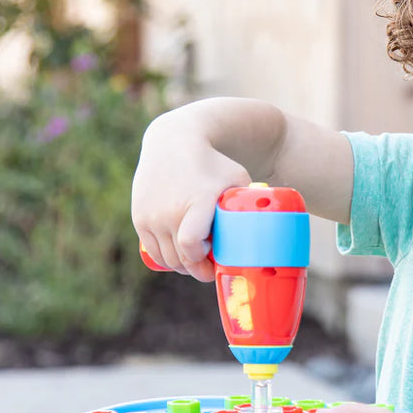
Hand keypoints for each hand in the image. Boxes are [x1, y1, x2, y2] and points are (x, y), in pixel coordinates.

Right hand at [131, 110, 250, 281]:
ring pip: (167, 258)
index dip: (202, 259)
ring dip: (181, 265)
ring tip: (195, 262)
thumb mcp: (237, 177)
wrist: (173, 143)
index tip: (213, 258)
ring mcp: (152, 215)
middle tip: (209, 270)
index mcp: (197, 202)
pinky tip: (177, 257)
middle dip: (196, 269)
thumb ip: (250, 201)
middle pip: (181, 258)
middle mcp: (170, 210)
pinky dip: (165, 258)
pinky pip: (151, 250)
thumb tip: (272, 225)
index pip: (191, 245)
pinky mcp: (139, 217)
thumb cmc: (214, 163)